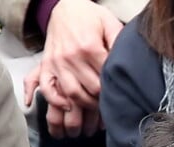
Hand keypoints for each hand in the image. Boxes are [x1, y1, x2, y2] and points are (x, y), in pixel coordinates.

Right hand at [24, 0, 122, 137]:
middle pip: (91, 90)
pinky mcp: (47, 65)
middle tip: (108, 107)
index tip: (118, 97)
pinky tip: (67, 107)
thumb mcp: (110, 24)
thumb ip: (119, 44)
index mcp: (89, 46)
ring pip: (72, 94)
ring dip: (84, 106)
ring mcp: (57, 62)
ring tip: (93, 109)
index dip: (112, 91)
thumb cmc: (91, 17)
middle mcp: (71, 56)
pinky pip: (47, 88)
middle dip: (102, 101)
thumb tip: (126, 65)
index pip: (104, 79)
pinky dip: (56, 101)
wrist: (67, 6)